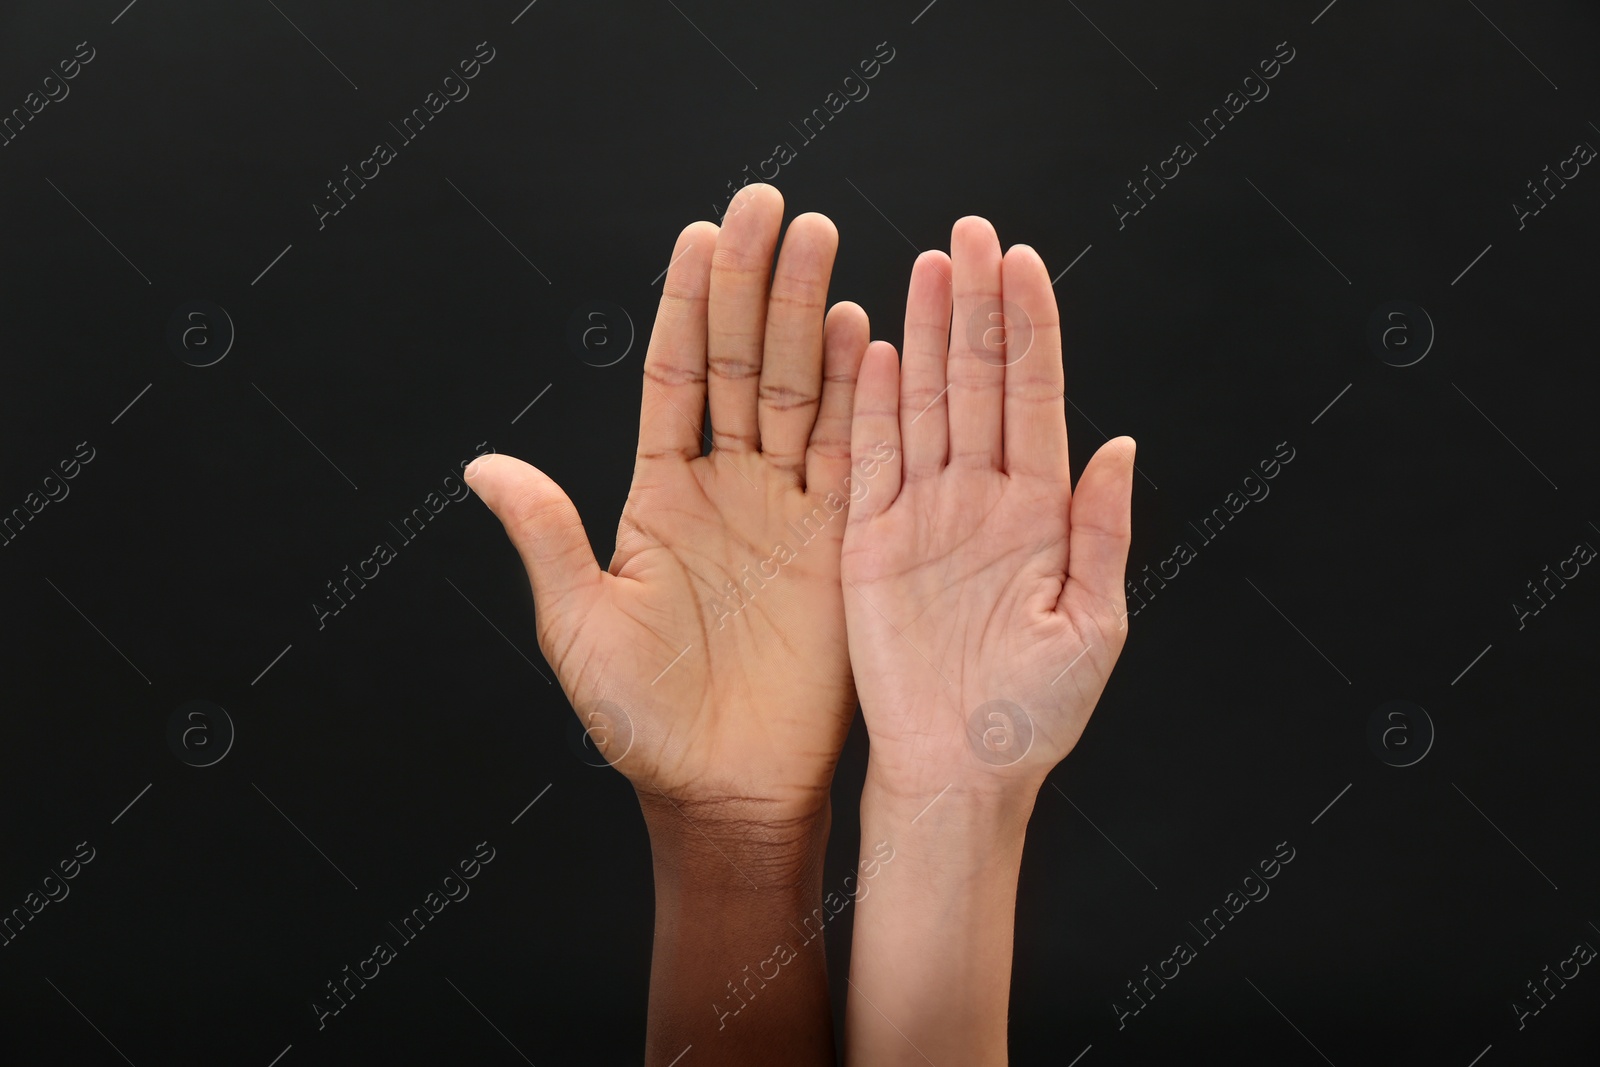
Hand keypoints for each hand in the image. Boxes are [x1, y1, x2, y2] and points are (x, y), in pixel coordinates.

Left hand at [466, 183, 869, 843]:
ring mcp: (787, 507)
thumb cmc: (644, 721)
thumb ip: (547, 537)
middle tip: (769, 207)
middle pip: (741, 361)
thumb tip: (483, 465)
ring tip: (817, 241)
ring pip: (799, 390)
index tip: (699, 236)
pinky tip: (865, 331)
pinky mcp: (839, 540)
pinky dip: (859, 394)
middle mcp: (727, 485)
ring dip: (809, 316)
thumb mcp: (580, 625)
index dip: (685, 305)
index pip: (673, 375)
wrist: (728, 790)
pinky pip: (850, 454)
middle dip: (755, 284)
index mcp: (659, 494)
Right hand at [842, 215, 1135, 806]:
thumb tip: (1121, 444)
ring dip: (925, 335)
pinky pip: (869, 458)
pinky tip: (874, 350)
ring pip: (924, 403)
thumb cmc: (1033, 713)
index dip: (1030, 329)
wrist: (958, 770)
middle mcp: (980, 498)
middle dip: (978, 306)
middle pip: (978, 381)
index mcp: (1039, 511)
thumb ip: (1102, 529)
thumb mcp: (1093, 622)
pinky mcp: (869, 539)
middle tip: (974, 233)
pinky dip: (871, 405)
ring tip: (929, 266)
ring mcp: (922, 513)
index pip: (1034, 397)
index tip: (1025, 263)